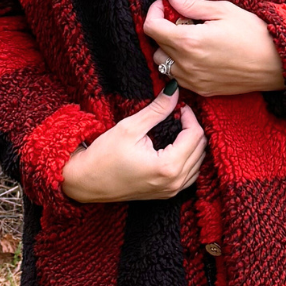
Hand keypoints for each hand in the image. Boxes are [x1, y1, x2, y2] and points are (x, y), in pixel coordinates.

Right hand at [61, 83, 205, 202]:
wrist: (85, 181)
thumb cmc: (103, 156)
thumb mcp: (130, 127)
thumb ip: (157, 110)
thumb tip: (174, 91)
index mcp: (168, 166)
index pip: (195, 135)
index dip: (190, 116)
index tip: (179, 106)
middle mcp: (174, 182)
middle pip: (200, 149)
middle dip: (192, 128)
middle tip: (178, 114)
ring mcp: (171, 191)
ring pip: (198, 163)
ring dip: (193, 144)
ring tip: (177, 129)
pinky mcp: (165, 194)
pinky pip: (189, 176)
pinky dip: (189, 160)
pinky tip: (177, 148)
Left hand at [143, 0, 285, 96]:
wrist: (277, 64)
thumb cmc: (254, 34)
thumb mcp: (222, 10)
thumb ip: (190, 3)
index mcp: (188, 42)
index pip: (151, 27)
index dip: (154, 11)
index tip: (166, 5)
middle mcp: (186, 65)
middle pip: (155, 46)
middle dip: (164, 29)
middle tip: (185, 19)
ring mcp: (193, 81)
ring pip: (164, 64)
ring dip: (170, 50)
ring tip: (192, 39)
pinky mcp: (202, 90)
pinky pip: (178, 78)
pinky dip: (181, 65)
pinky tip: (200, 55)